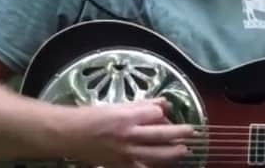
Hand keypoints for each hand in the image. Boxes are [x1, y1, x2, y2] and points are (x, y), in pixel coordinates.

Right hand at [64, 97, 193, 166]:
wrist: (72, 135)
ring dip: (173, 153)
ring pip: (157, 156)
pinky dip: (154, 166)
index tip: (167, 112)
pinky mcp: (122, 166)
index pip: (155, 114)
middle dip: (180, 134)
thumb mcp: (119, 105)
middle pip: (161, 135)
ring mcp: (126, 154)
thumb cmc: (94, 117)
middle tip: (192, 132)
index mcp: (127, 117)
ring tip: (183, 150)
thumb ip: (143, 105)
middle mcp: (129, 136)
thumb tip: (164, 104)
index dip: (163, 112)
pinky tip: (162, 164)